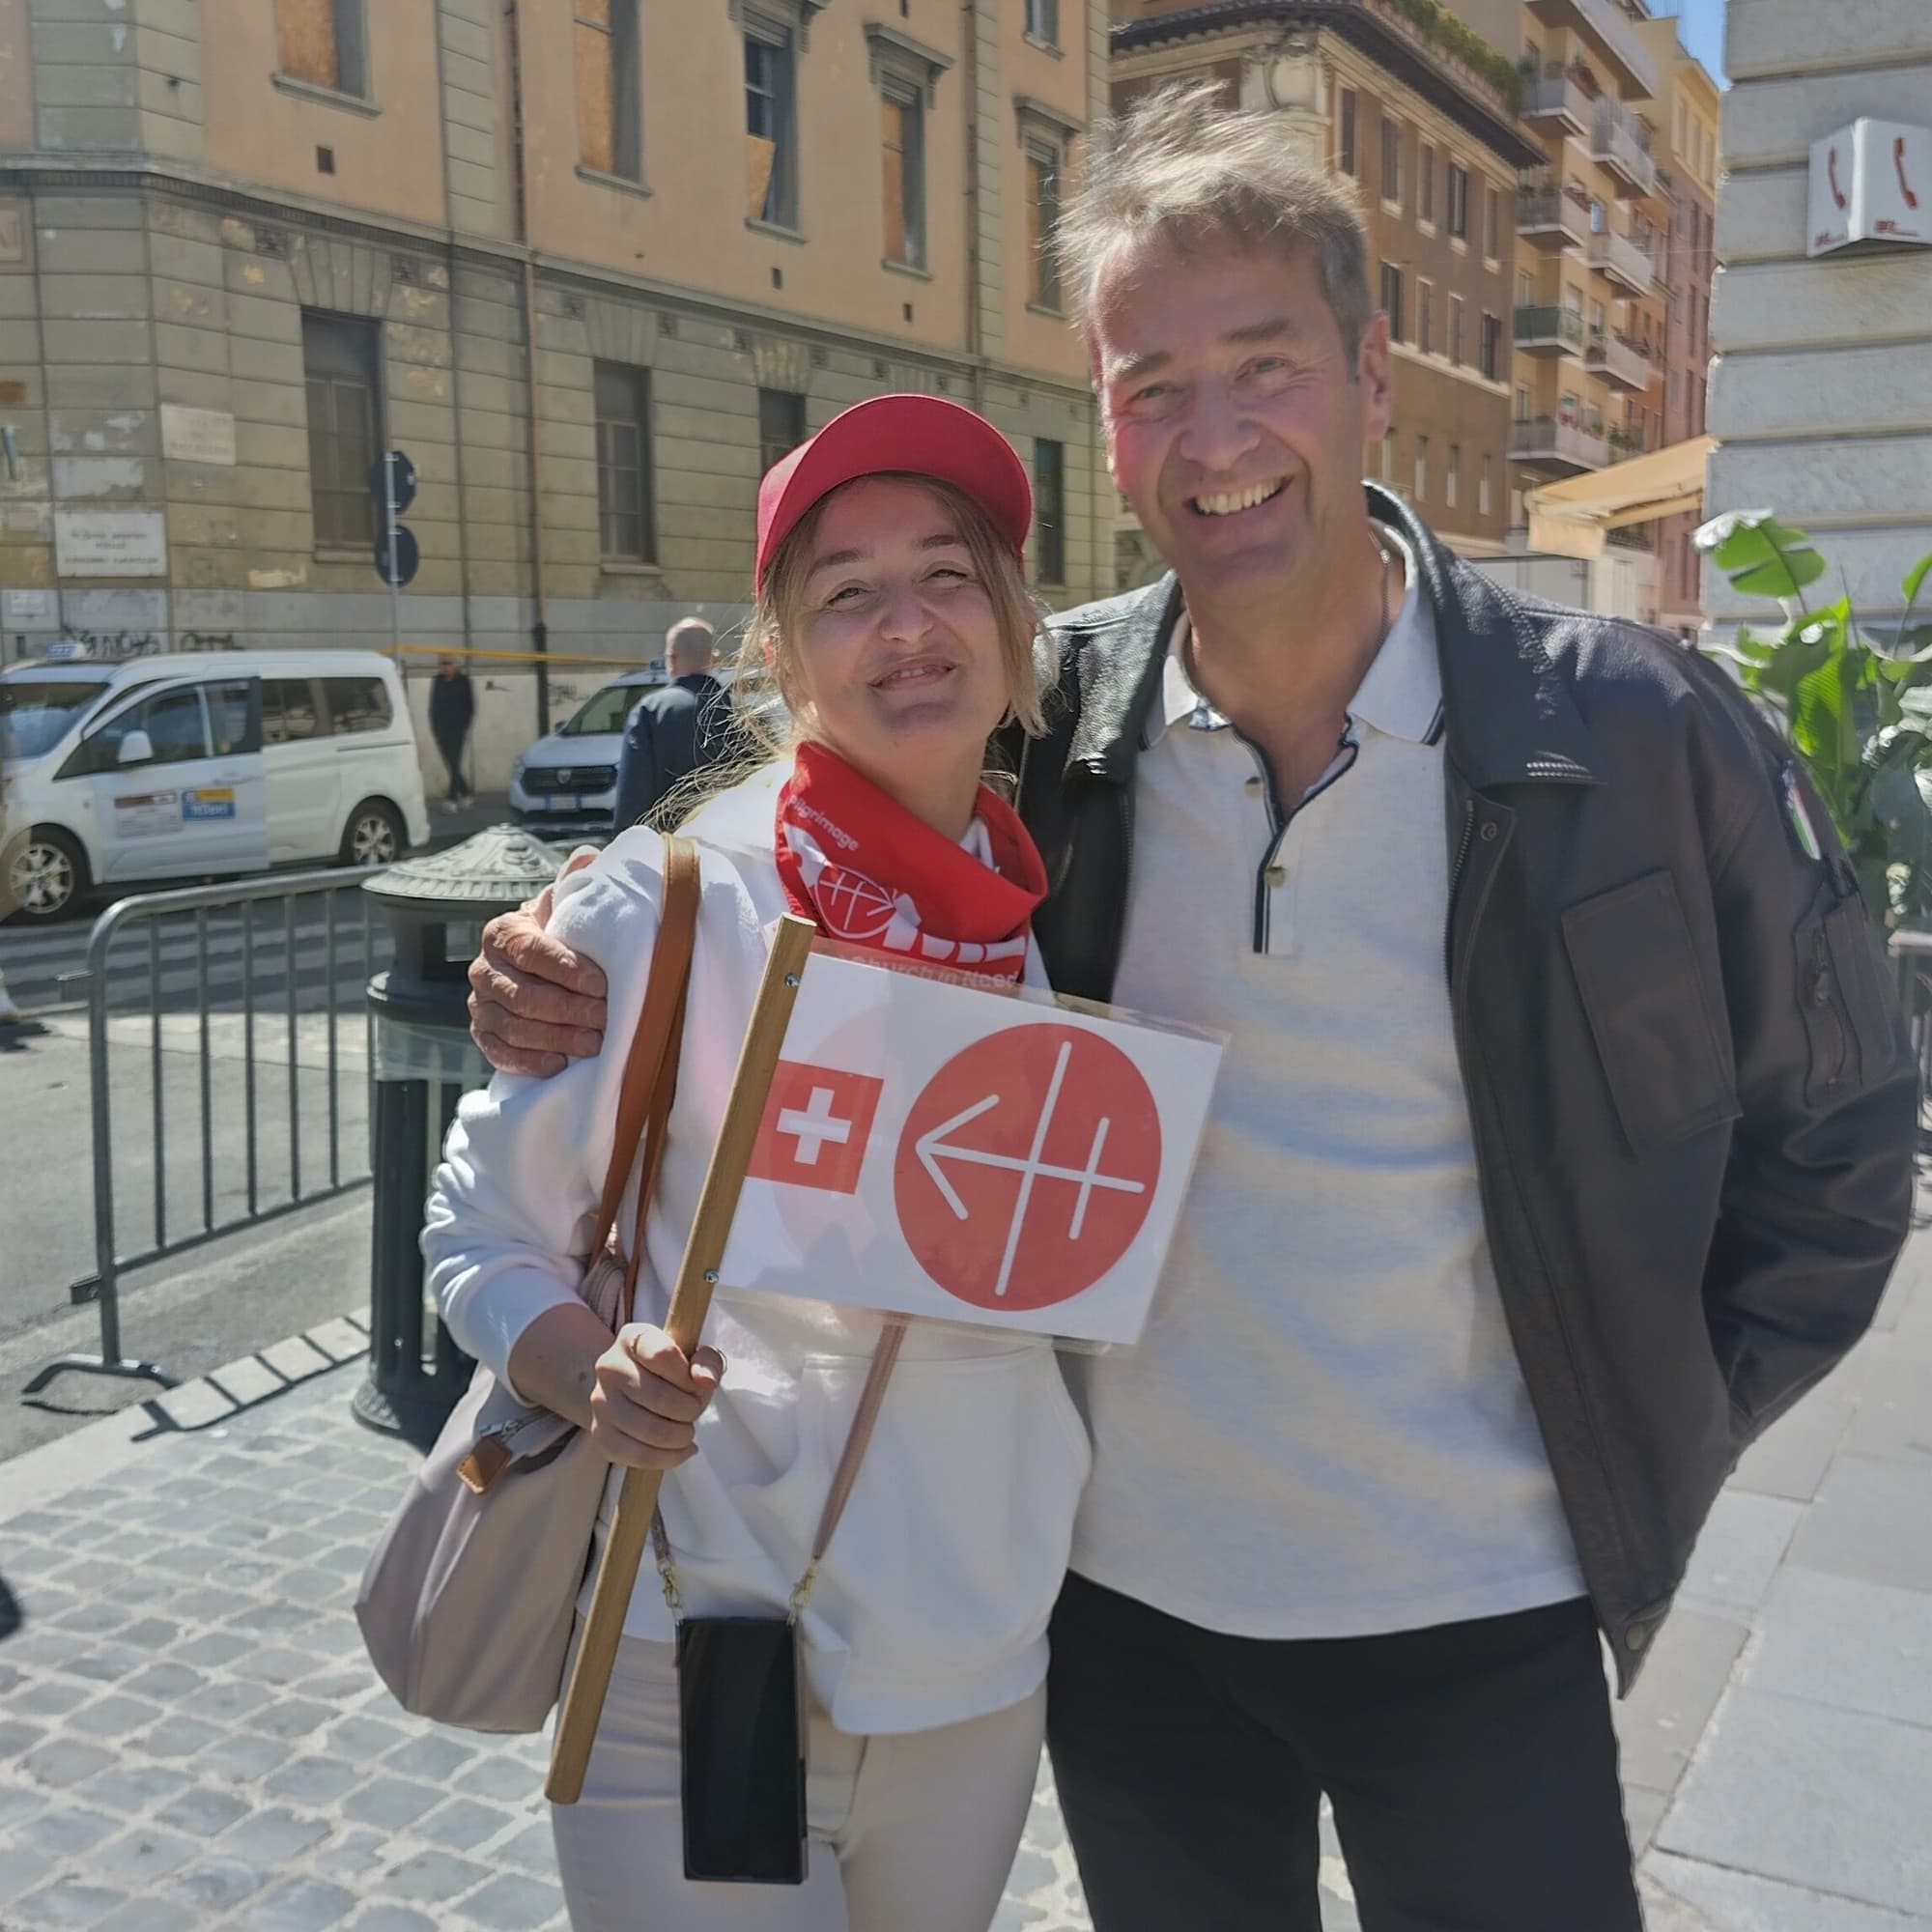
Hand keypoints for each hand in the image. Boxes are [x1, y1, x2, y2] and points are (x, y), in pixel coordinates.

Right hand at [469, 857, 607, 1075]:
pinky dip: (530, 1061)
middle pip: (523, 995)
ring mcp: (479, 1005)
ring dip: (556, 1038)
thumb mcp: (566, 907)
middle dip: (569, 1009)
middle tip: (606, 1018)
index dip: (567, 970)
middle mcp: (482, 969)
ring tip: (595, 1043)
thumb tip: (589, 856)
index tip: (602, 984)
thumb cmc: (560, 935)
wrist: (536, 967)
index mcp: (503, 933)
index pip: (532, 953)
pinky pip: (500, 1053)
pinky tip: (560, 1063)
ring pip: (513, 1027)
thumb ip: (576, 883)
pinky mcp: (483, 1036)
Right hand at [589, 1324, 724, 1469]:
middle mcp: (608, 1366)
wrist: (637, 1390)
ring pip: (651, 1431)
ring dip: (682, 1435)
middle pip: (660, 1398)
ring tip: (686, 1429)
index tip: (696, 1382)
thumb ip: (708, 1362)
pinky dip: (669, 1458)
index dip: (688, 1375)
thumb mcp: (696, 1357)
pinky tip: (680, 1449)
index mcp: (633, 1338)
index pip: (663, 1354)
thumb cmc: (674, 1371)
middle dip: (690, 1409)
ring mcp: (600, 1402)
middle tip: (695, 1409)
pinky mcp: (600, 1435)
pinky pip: (639, 1456)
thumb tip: (705, 1381)